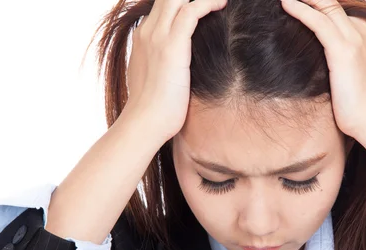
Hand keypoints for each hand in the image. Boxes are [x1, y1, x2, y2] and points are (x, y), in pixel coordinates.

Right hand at [120, 0, 227, 141]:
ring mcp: (158, 36)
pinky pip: (192, 10)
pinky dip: (208, 2)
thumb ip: (162, 65)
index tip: (202, 6)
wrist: (145, 122)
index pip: (162, 7)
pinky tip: (222, 3)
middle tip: (212, 1)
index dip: (180, 2)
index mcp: (142, 38)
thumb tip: (176, 68)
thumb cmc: (153, 109)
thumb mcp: (154, 79)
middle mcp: (147, 32)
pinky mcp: (172, 45)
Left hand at [280, 0, 365, 138]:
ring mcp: (355, 37)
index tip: (302, 1)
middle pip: (333, 1)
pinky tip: (285, 3)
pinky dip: (300, 10)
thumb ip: (346, 54)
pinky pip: (318, 22)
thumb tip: (327, 55)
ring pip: (326, 5)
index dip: (320, 2)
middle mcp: (364, 28)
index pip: (341, 6)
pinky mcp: (343, 50)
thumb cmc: (364, 102)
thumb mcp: (357, 70)